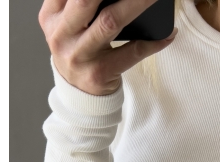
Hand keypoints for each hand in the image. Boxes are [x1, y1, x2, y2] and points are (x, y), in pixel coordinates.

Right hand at [38, 0, 177, 95]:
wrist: (78, 94)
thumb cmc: (79, 51)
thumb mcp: (67, 25)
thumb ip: (79, 6)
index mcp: (51, 16)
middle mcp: (61, 35)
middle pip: (86, 0)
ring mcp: (80, 56)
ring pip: (110, 22)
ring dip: (137, 5)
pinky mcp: (99, 74)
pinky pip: (132, 53)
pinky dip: (153, 42)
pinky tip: (168, 34)